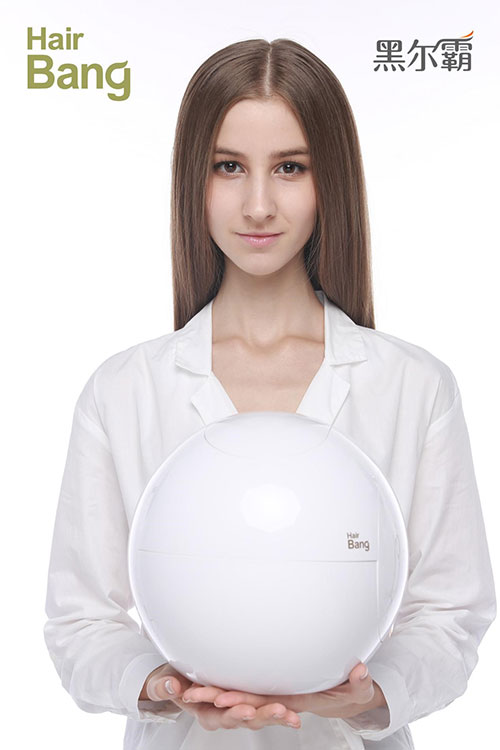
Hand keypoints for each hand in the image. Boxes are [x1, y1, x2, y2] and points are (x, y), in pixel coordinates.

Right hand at [139, 664, 301, 730]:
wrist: (176, 681)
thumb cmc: (171, 681)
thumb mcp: (163, 683)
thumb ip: (165, 686)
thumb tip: (172, 686)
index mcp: (205, 712)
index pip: (220, 717)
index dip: (234, 714)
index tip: (246, 710)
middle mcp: (222, 714)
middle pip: (244, 719)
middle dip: (262, 716)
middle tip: (279, 711)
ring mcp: (236, 707)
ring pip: (257, 715)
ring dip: (274, 715)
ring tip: (291, 716)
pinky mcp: (245, 699)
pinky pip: (262, 705)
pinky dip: (277, 708)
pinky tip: (293, 711)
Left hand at [181, 663, 386, 722]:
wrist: (348, 698)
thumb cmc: (352, 693)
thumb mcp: (359, 688)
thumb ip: (360, 681)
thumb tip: (361, 671)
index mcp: (294, 700)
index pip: (265, 702)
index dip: (243, 701)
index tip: (222, 697)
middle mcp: (279, 698)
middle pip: (243, 701)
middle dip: (216, 698)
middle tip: (190, 691)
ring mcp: (272, 691)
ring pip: (239, 694)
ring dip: (213, 692)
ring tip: (186, 687)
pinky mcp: (271, 683)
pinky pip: (245, 686)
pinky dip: (225, 684)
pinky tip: (205, 679)